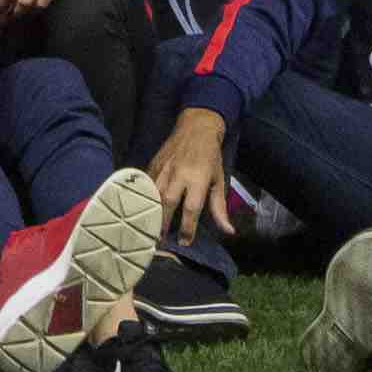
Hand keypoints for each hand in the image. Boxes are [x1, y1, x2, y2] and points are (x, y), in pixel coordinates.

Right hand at [150, 106, 235, 246]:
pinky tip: (142, 208)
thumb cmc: (211, 158)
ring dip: (152, 211)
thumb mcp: (219, 181)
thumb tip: (229, 231)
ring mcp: (164, 168)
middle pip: (168, 202)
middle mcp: (180, 174)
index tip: (185, 243)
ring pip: (154, 193)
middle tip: (161, 240)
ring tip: (150, 227)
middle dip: (164, 222)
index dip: (188, 228)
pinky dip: (144, 197)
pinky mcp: (154, 163)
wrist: (197, 127)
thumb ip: (220, 208)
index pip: (191, 209)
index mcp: (198, 179)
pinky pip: (147, 183)